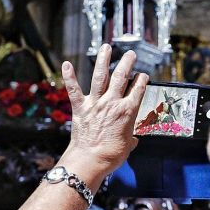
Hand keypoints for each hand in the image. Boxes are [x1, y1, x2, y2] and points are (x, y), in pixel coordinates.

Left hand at [61, 44, 147, 177]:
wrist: (90, 160)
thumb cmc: (110, 156)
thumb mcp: (127, 147)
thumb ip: (130, 139)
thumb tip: (132, 140)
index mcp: (127, 112)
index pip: (138, 90)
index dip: (142, 81)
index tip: (143, 75)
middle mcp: (112, 103)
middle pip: (122, 77)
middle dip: (127, 63)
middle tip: (130, 54)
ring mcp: (95, 104)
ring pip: (100, 77)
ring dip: (103, 61)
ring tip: (106, 48)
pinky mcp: (80, 108)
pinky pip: (73, 89)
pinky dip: (69, 76)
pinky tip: (66, 64)